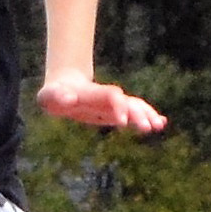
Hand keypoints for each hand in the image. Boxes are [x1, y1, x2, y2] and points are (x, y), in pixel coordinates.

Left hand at [35, 71, 163, 135]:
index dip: (117, 106)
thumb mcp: (49, 97)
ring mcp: (114, 103)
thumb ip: (57, 97)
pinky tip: (161, 123)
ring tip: (159, 125)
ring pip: (135, 106)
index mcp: (92, 94)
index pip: (110, 96)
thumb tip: (69, 99)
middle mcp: (107, 97)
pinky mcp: (118, 110)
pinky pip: (136, 111)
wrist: (65, 85)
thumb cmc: (54, 95)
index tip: (122, 122)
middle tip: (148, 127)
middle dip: (138, 114)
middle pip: (127, 102)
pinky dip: (148, 116)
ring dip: (147, 115)